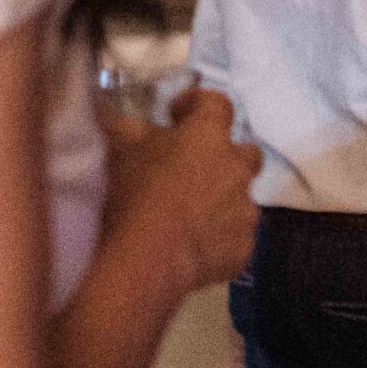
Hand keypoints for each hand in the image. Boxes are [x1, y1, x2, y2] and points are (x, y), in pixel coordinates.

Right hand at [99, 85, 260, 295]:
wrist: (144, 264)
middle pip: (246, 154)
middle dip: (225, 158)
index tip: (176, 116)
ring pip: (241, 199)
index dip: (197, 104)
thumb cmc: (132, 197)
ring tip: (189, 217)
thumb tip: (123, 116)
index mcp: (209, 137)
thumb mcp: (120, 150)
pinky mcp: (243, 249)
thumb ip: (128, 126)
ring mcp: (245, 212)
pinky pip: (235, 237)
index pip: (217, 103)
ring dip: (221, 201)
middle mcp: (237, 170)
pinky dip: (219, 238)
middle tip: (193, 171)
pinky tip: (193, 247)